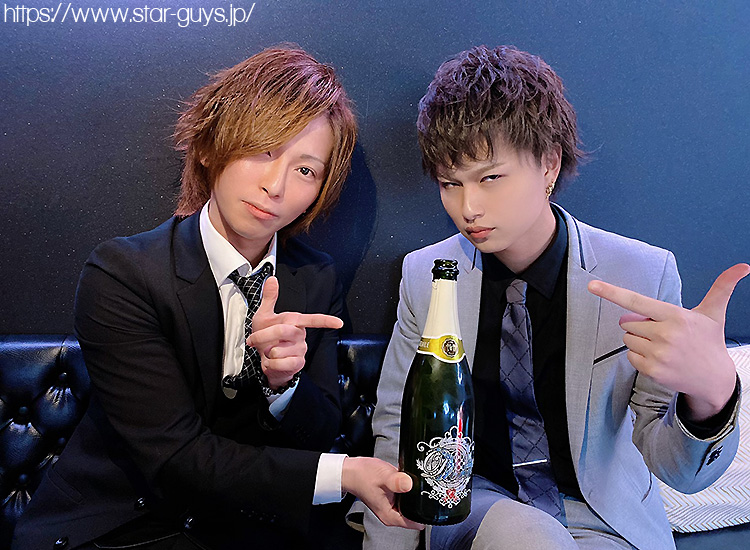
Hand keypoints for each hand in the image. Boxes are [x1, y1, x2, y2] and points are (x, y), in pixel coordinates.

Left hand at [247, 276, 342, 389]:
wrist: (264, 361)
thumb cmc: (266, 338)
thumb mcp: (264, 316)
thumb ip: (269, 297)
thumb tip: (272, 279)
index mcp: (295, 321)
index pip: (313, 320)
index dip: (327, 321)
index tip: (339, 323)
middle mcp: (300, 335)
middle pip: (283, 331)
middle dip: (263, 336)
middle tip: (255, 339)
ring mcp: (300, 350)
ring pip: (278, 349)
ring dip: (266, 352)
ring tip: (269, 352)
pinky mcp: (297, 364)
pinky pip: (280, 363)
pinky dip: (270, 364)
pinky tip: (272, 362)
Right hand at [341, 456, 423, 529]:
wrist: (351, 471)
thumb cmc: (362, 476)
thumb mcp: (383, 476)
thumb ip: (397, 481)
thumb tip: (409, 484)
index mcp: (390, 516)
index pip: (416, 522)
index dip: (424, 512)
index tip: (428, 499)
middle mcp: (391, 514)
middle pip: (415, 512)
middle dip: (420, 500)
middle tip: (422, 485)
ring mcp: (391, 507)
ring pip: (411, 503)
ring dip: (413, 493)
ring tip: (412, 480)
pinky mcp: (391, 499)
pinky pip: (405, 497)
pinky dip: (407, 489)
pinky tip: (406, 479)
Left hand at [588, 263, 748, 421]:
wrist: (715, 378)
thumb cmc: (709, 341)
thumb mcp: (712, 313)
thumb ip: (722, 287)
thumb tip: (743, 266)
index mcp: (675, 316)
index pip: (636, 301)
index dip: (612, 292)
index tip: (592, 285)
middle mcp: (665, 334)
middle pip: (628, 322)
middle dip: (640, 325)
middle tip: (662, 332)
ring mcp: (658, 354)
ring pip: (628, 339)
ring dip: (639, 341)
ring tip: (663, 346)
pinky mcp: (652, 370)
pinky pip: (630, 356)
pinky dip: (640, 356)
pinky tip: (659, 359)